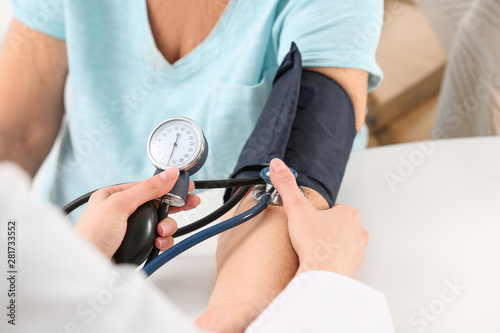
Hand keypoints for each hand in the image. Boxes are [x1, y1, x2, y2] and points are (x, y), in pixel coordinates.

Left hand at [75, 168, 199, 259]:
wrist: (85, 268)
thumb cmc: (91, 236)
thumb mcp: (119, 205)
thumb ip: (147, 189)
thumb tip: (168, 175)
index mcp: (115, 195)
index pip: (148, 186)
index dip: (168, 186)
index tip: (185, 186)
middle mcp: (123, 211)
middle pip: (157, 204)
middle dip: (174, 206)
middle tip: (191, 203)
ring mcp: (131, 229)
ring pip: (161, 222)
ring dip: (167, 226)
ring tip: (162, 231)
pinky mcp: (137, 245)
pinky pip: (159, 239)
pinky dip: (163, 241)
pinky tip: (159, 243)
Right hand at [269, 159, 368, 276]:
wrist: (323, 276)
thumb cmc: (316, 245)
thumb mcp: (297, 209)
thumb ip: (287, 186)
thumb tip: (277, 166)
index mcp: (348, 214)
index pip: (333, 208)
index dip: (318, 214)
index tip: (308, 221)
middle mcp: (357, 232)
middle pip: (338, 225)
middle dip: (324, 229)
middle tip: (309, 235)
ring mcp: (357, 251)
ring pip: (341, 243)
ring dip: (329, 246)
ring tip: (312, 250)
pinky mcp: (352, 267)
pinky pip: (341, 261)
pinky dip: (331, 262)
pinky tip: (318, 263)